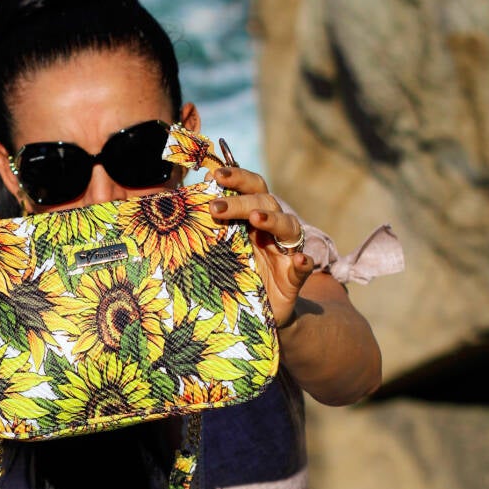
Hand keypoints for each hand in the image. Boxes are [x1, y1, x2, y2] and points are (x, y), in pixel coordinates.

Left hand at [208, 166, 313, 326]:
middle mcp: (272, 229)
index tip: (216, 176)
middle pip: (266, 202)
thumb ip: (209, 228)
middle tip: (216, 208)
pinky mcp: (294, 277)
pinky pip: (303, 267)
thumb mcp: (219, 250)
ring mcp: (286, 252)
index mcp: (254, 218)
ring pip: (289, 226)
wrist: (255, 313)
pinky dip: (303, 262)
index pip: (251, 188)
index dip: (237, 177)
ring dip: (273, 219)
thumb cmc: (235, 275)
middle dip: (242, 201)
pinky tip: (299, 260)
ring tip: (255, 218)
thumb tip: (185, 201)